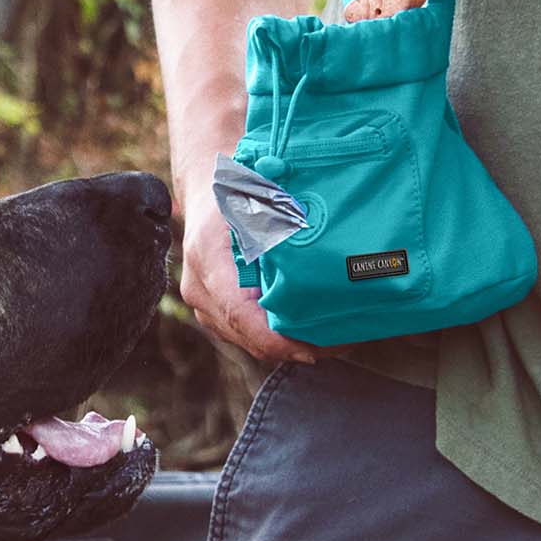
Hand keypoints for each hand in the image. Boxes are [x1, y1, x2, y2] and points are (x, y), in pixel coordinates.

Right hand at [175, 192, 317, 367]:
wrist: (208, 190)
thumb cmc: (237, 190)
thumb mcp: (258, 199)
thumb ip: (279, 228)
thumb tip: (317, 256)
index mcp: (209, 262)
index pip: (240, 315)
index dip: (276, 340)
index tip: (312, 350)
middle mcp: (201, 291)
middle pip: (248, 336)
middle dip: (294, 347)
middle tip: (340, 343)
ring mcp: (204, 305)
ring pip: (248, 340)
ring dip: (287, 345)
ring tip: (331, 339)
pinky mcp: (214, 311)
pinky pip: (245, 333)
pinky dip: (276, 336)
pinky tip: (308, 329)